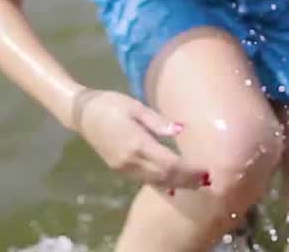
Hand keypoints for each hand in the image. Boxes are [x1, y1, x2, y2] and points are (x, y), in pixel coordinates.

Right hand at [72, 89, 210, 190]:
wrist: (82, 114)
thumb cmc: (110, 104)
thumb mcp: (136, 106)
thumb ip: (158, 121)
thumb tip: (180, 130)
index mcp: (137, 144)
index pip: (170, 163)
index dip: (189, 170)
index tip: (206, 169)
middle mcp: (131, 161)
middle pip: (165, 177)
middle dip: (187, 180)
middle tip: (206, 180)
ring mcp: (124, 168)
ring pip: (155, 182)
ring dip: (177, 184)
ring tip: (195, 182)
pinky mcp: (119, 170)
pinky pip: (145, 180)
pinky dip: (162, 183)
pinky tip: (174, 182)